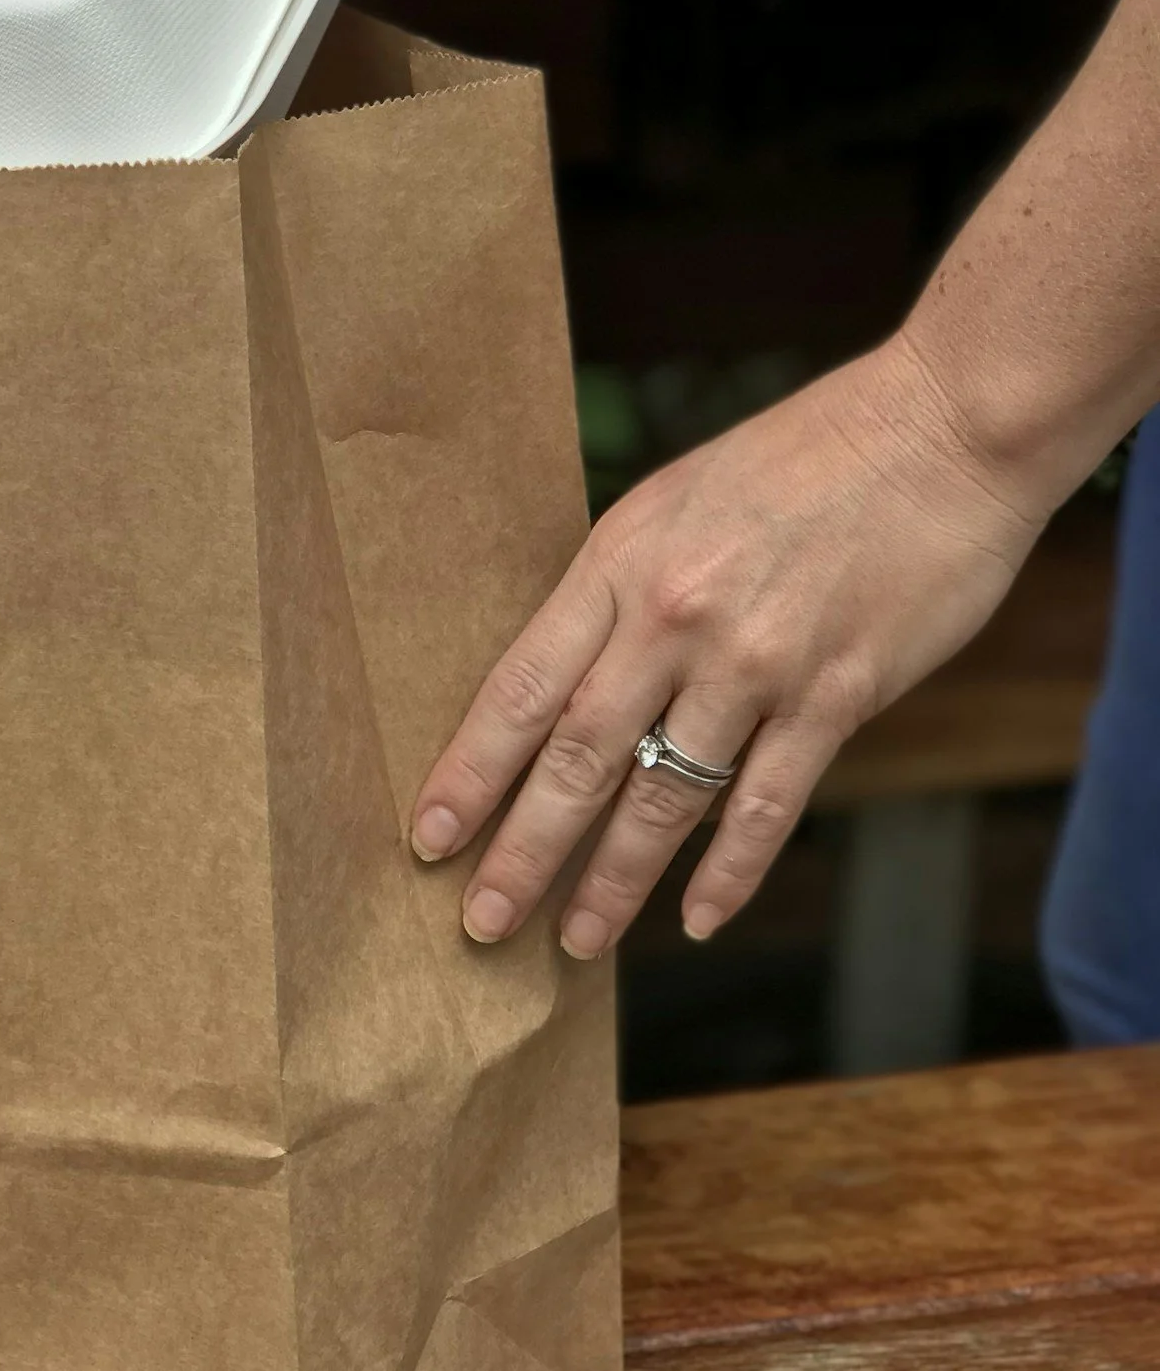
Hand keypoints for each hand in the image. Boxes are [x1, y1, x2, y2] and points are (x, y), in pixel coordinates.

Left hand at [412, 333, 1049, 953]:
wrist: (942, 430)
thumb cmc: (804, 457)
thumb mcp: (676, 500)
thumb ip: (620, 589)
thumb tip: (566, 681)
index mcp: (621, 561)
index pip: (521, 688)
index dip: (470, 772)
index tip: (429, 835)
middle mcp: (675, 618)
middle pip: (577, 757)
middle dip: (522, 852)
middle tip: (481, 923)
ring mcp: (757, 662)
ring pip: (665, 797)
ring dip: (614, 880)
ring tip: (577, 940)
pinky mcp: (837, 695)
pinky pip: (767, 804)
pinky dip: (731, 871)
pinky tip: (697, 919)